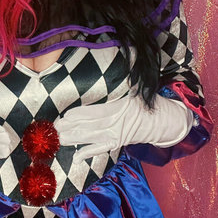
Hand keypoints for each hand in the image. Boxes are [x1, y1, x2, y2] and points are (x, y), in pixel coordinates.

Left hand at [54, 93, 193, 163]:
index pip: (97, 111)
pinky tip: (75, 157)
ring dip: (75, 139)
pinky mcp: (117, 143)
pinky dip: (88, 153)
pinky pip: (101, 149)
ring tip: (60, 139)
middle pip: (91, 126)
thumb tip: (118, 60)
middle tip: (55, 128)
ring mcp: (116, 134)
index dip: (81, 114)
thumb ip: (122, 80)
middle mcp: (116, 122)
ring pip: (92, 138)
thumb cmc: (145, 101)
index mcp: (120, 106)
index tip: (66, 114)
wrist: (162, 120)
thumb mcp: (136, 87)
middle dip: (72, 127)